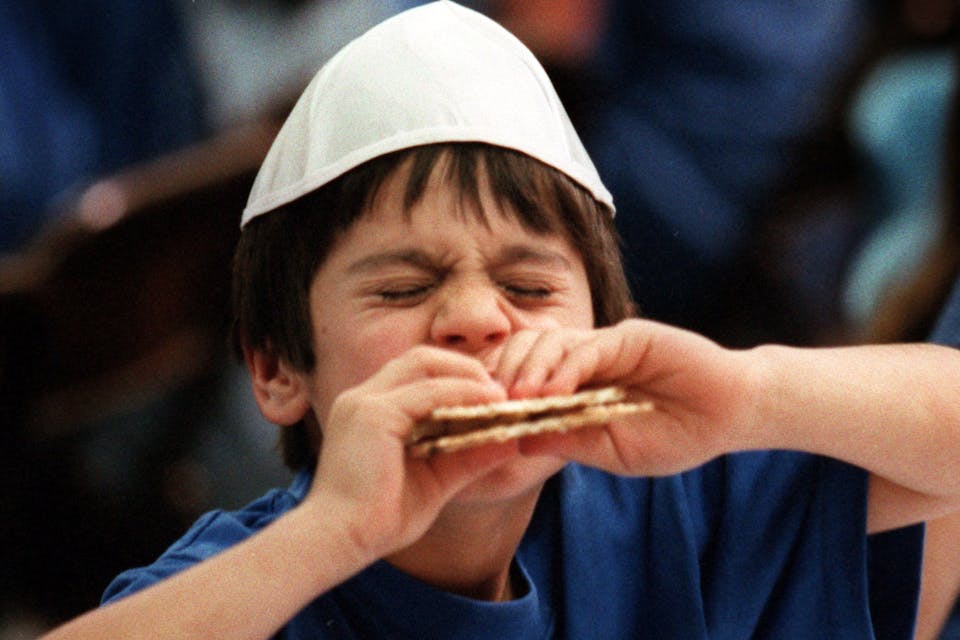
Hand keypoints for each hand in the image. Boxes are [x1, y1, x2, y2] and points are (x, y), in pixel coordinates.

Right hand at [304, 346, 519, 561]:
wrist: (339, 541)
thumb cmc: (379, 519)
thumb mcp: (435, 480)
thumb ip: (467, 457)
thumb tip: (511, 441)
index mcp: (369, 409)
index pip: (416, 371)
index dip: (455, 375)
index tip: (490, 395)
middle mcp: (363, 397)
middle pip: (421, 357)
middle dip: (464, 367)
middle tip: (498, 390)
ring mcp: (365, 401)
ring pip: (425, 365)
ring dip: (467, 376)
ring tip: (498, 396)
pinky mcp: (373, 414)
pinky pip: (427, 391)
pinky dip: (461, 393)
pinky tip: (486, 406)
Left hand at [494, 319, 757, 476]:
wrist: (730, 413)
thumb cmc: (675, 436)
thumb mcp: (614, 451)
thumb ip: (569, 442)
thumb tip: (517, 443)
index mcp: (574, 386)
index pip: (522, 378)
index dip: (498, 394)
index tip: (479, 420)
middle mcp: (582, 360)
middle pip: (524, 352)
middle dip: (502, 376)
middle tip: (490, 406)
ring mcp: (604, 345)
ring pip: (548, 342)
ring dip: (528, 371)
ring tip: (518, 401)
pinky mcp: (627, 337)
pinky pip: (587, 346)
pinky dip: (565, 367)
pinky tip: (553, 393)